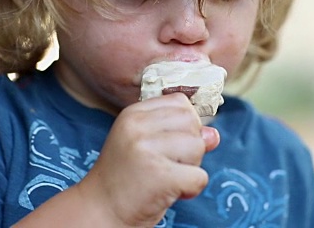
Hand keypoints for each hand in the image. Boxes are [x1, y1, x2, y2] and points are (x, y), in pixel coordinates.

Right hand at [79, 93, 219, 226]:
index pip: (180, 102)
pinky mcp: (159, 176)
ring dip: (190, 168)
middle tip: (165, 165)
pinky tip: (169, 193)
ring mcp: (146, 150)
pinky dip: (191, 189)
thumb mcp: (149, 147)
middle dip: (190, 146)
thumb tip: (213, 135)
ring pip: (198, 146)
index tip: (166, 146)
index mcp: (133, 114)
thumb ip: (180, 134)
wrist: (100, 211)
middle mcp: (137, 126)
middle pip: (192, 123)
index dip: (184, 126)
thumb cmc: (127, 178)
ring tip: (165, 178)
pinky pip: (199, 176)